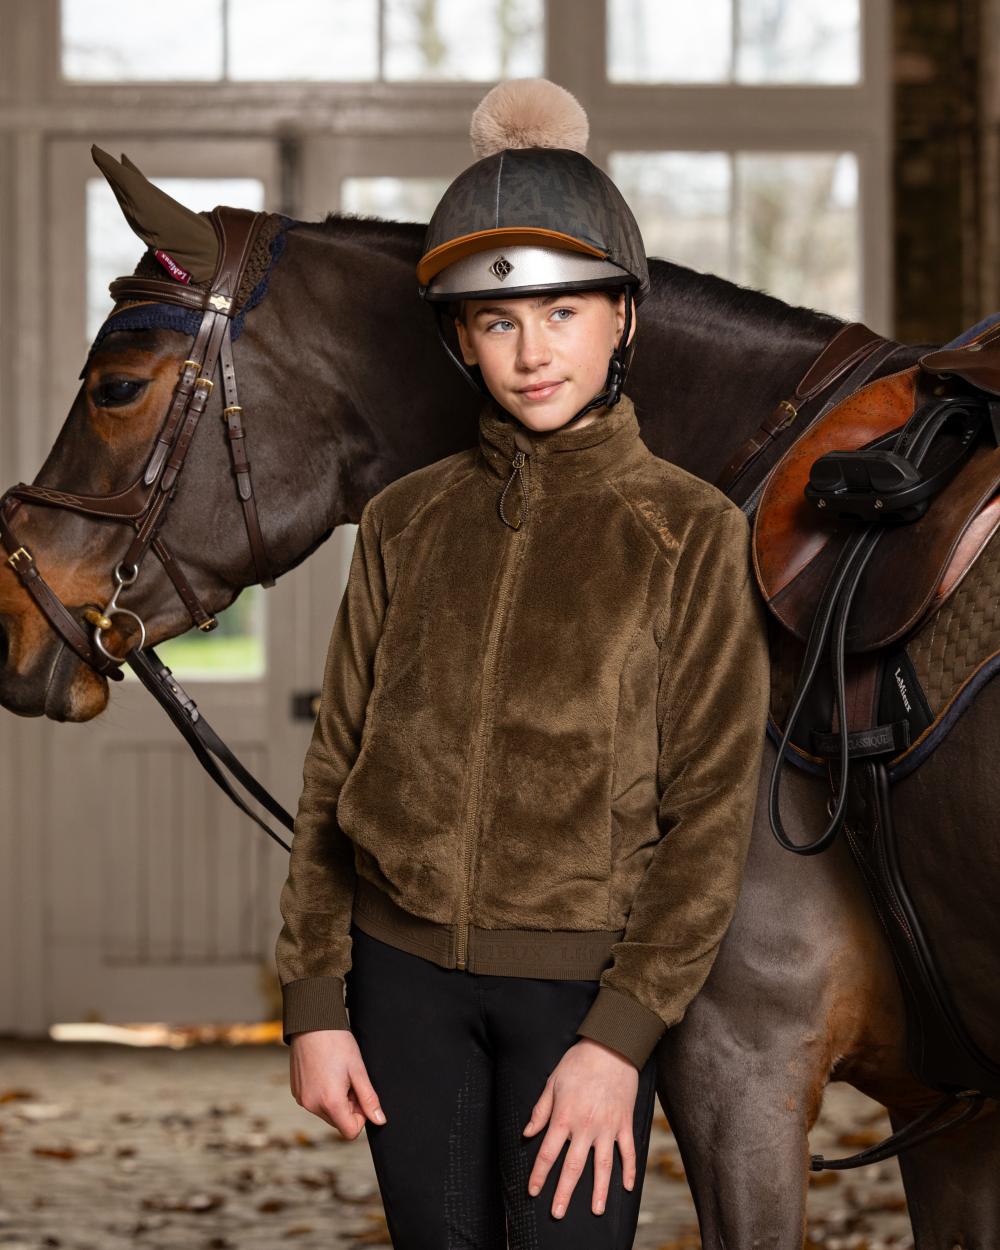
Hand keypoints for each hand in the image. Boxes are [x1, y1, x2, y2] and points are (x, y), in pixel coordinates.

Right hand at [289, 1028, 386, 1139]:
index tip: (361, 1094)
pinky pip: (314, 1102)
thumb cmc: (337, 1043)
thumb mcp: (358, 1070)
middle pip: (338, 1122)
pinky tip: (325, 1072)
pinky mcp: (296, 1091)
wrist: (311, 1023)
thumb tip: (379, 1120)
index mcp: (330, 1102)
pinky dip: (323, 1093)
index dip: (361, 1116)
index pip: (351, 1131)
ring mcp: (302, 1099)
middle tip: (350, 1080)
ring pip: (327, 1112)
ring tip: (337, 1074)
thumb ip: (369, 1099)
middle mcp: (312, 1105)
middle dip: (348, 1106)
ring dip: (336, 1100)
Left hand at [522, 1037, 638, 1218]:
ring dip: (599, 1191)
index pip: (547, 1153)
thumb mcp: (552, 1082)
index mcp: (564, 1116)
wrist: (611, 1047)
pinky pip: (628, 1152)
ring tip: (596, 1210)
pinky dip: (629, 1170)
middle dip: (564, 1192)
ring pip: (603, 1166)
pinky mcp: (624, 1123)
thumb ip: (540, 1110)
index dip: (539, 1174)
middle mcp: (585, 1127)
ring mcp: (607, 1127)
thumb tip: (527, 1133)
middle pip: (573, 1166)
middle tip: (557, 1213)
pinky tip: (627, 1187)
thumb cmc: (578, 1062)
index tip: (533, 1190)